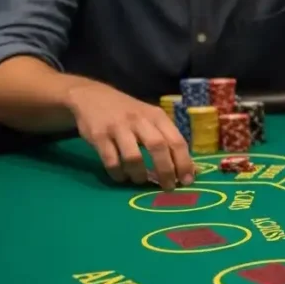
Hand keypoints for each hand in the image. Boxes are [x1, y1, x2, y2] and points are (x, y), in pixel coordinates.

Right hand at [66, 82, 193, 190]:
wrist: (91, 96)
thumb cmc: (129, 112)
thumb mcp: (151, 119)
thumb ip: (169, 140)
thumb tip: (192, 169)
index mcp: (157, 116)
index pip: (177, 140)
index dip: (184, 163)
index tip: (187, 181)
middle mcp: (139, 120)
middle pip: (158, 147)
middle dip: (166, 171)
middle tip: (168, 187)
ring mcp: (118, 127)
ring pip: (134, 157)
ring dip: (139, 174)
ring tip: (140, 180)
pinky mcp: (98, 136)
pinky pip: (111, 161)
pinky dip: (118, 174)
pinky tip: (122, 176)